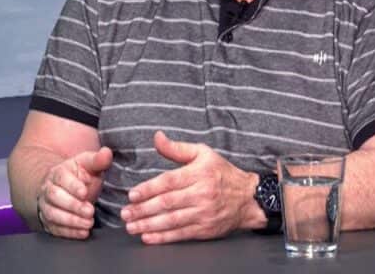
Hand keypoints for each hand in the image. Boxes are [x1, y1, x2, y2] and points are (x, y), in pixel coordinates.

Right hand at [37, 146, 112, 238]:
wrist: (62, 188)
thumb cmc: (79, 176)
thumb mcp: (88, 165)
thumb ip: (98, 160)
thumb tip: (107, 152)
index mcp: (58, 173)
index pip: (61, 178)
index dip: (72, 185)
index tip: (84, 192)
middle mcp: (49, 189)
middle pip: (55, 197)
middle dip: (73, 205)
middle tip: (90, 211)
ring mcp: (46, 205)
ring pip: (53, 214)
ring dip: (71, 221)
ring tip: (88, 224)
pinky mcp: (49, 221)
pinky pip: (55, 228)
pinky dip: (68, 232)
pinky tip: (83, 233)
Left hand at [120, 131, 259, 243]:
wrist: (249, 198)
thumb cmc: (222, 173)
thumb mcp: (203, 153)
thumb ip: (177, 148)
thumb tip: (157, 137)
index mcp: (199, 173)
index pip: (169, 182)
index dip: (149, 189)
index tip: (132, 195)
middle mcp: (201, 194)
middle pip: (168, 203)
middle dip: (143, 209)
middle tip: (126, 213)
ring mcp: (204, 213)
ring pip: (172, 220)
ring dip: (149, 225)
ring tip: (132, 226)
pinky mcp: (206, 229)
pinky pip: (181, 234)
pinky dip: (163, 237)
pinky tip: (149, 237)